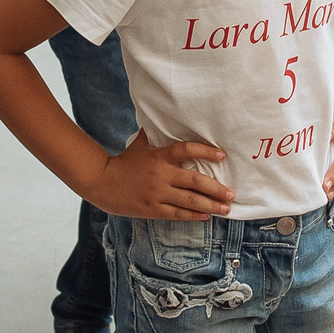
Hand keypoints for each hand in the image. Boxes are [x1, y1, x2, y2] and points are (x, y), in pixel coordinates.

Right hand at [83, 133, 234, 219]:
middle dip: (216, 189)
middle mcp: (161, 175)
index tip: (222, 155)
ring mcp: (157, 194)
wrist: (101, 181)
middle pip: (195, 181)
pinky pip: (177, 213)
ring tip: (225, 208)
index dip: (206, 151)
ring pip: (189, 201)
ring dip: (210, 206)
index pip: (187, 150)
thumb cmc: (124, 161)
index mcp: (159, 156)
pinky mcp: (152, 209)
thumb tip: (164, 116)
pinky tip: (205, 216)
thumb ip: (155, 133)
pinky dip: (193, 215)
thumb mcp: (140, 144)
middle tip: (231, 194)